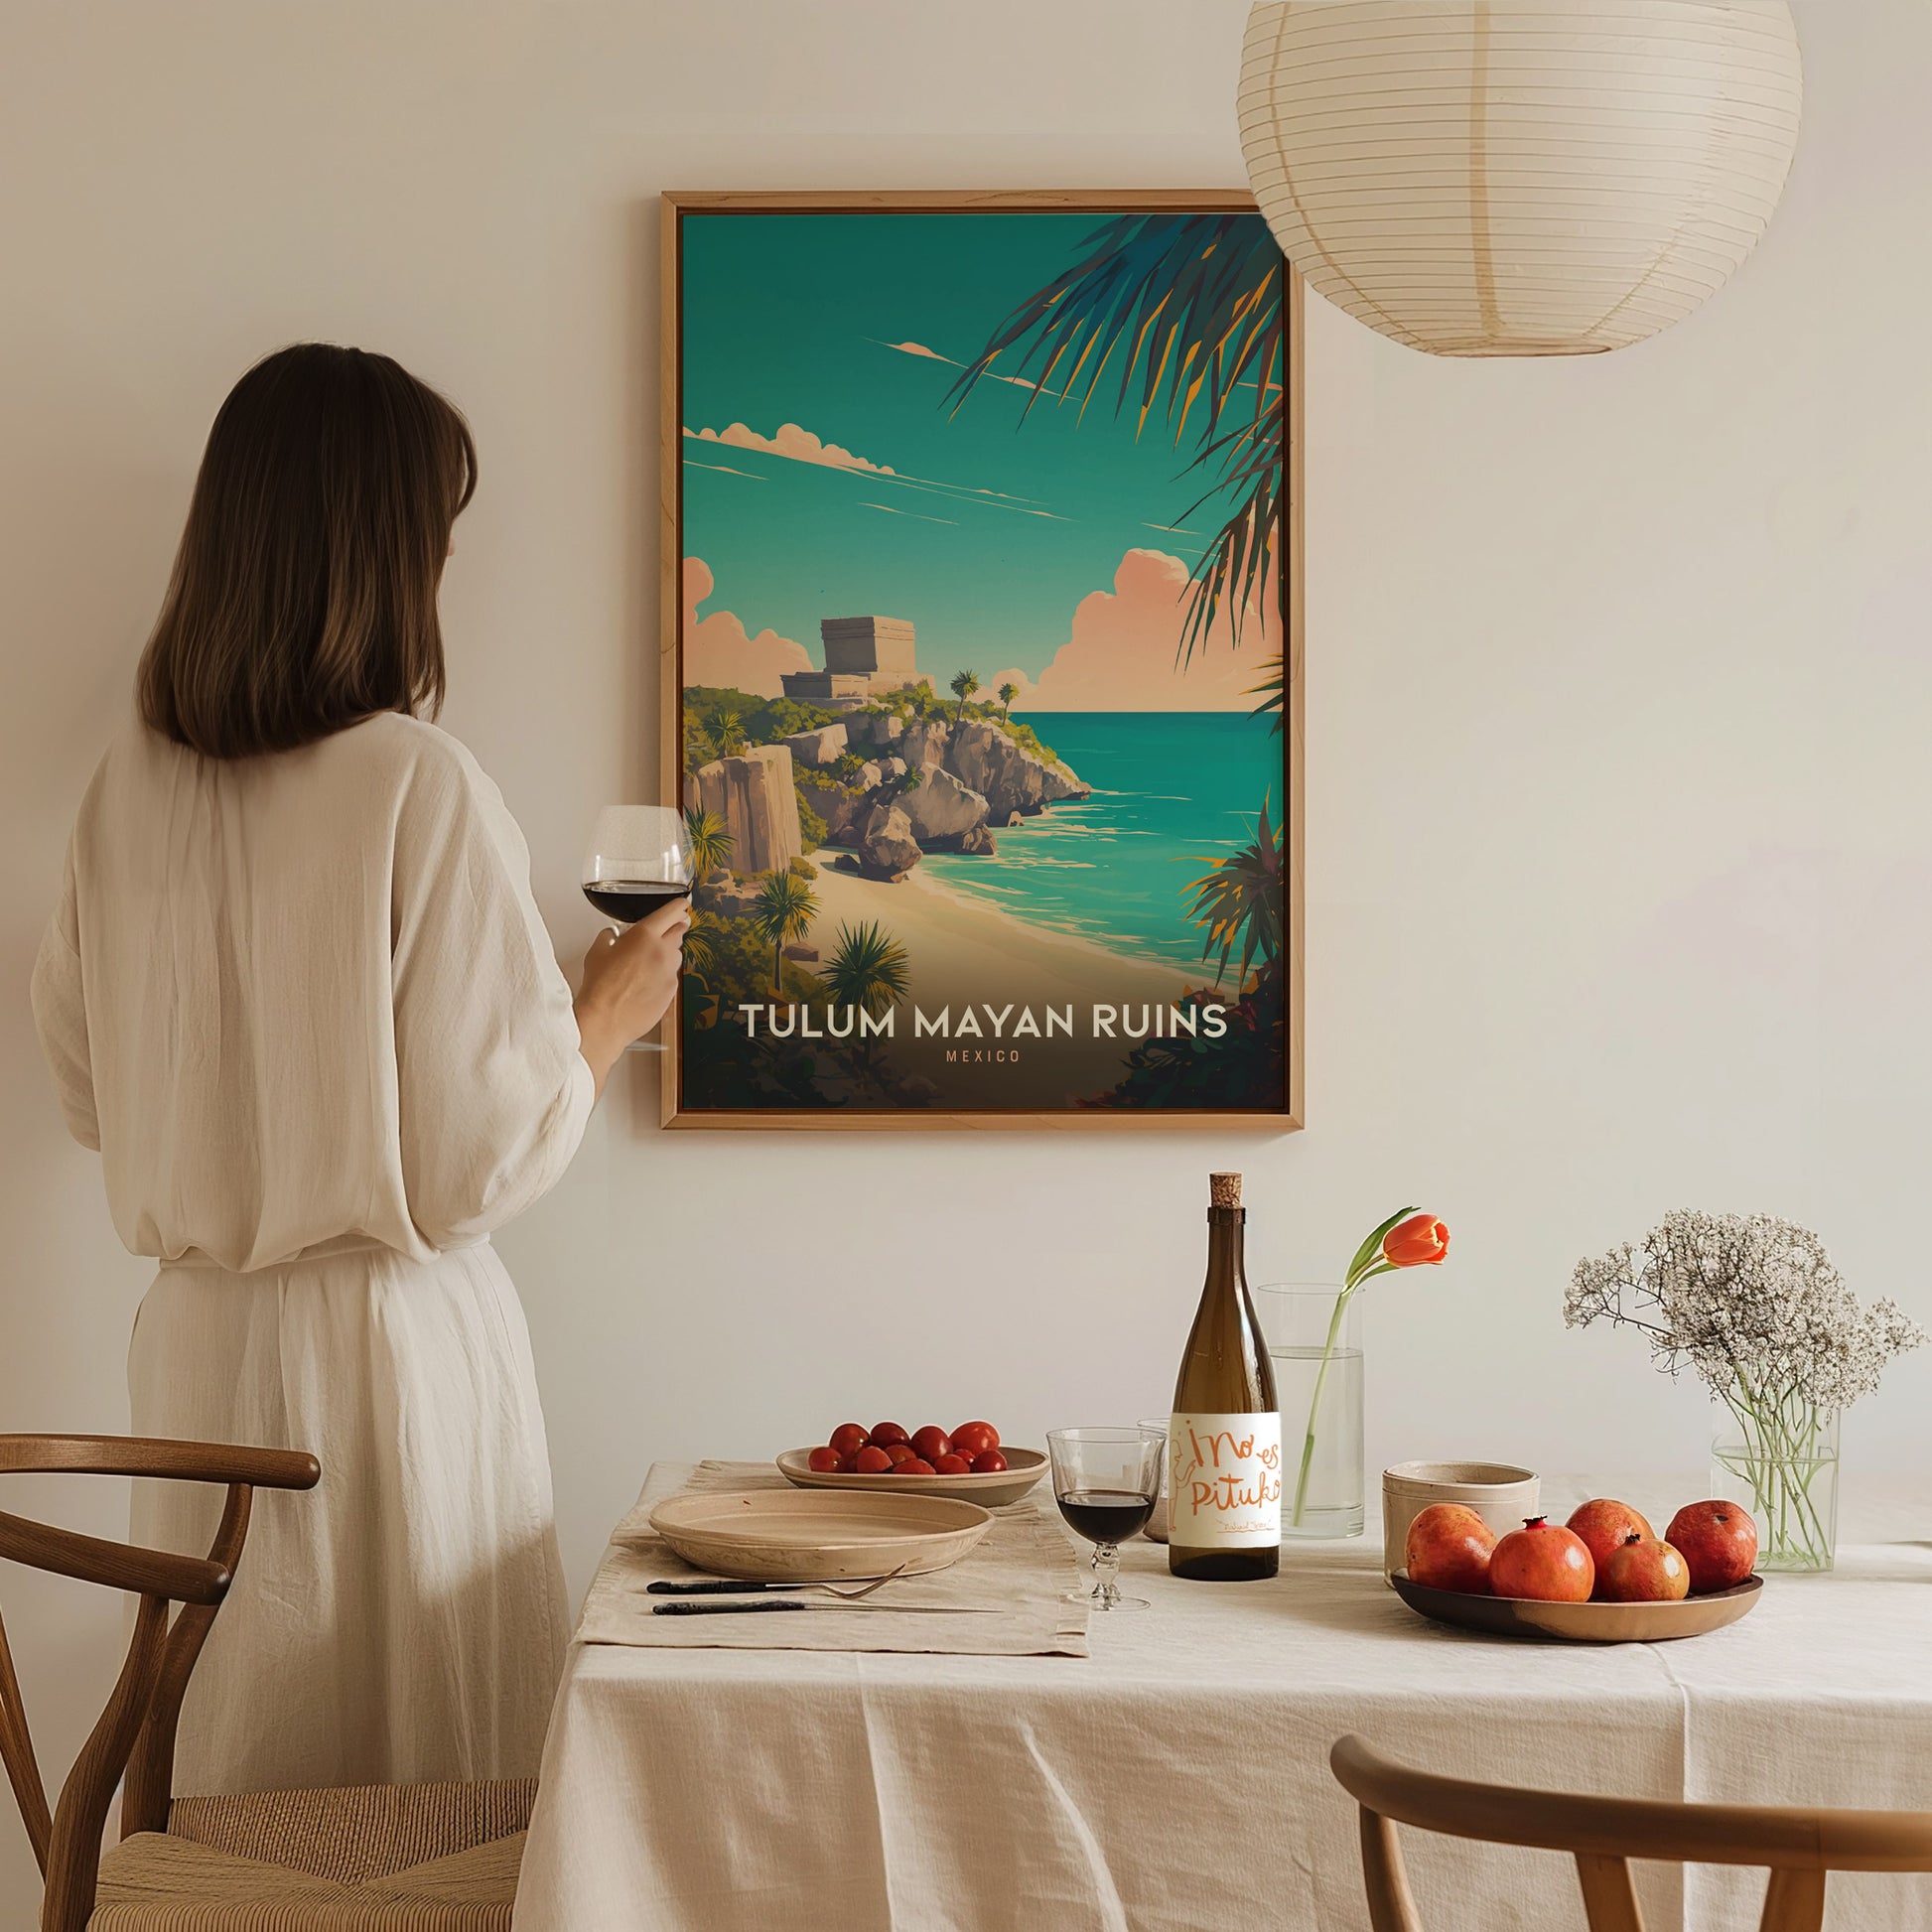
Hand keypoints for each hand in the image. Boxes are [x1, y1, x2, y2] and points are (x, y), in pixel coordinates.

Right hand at [574, 895, 690, 1094]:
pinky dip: (663, 975)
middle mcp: (663, 951)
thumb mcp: (597, 951)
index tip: (683, 904)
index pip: (672, 911)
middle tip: (662, 932)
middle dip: (673, 929)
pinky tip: (646, 983)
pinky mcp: (672, 991)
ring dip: (667, 953)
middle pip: (679, 931)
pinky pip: (672, 976)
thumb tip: (612, 935)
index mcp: (645, 935)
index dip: (680, 906)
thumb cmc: (600, 987)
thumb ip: (609, 936)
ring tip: (647, 962)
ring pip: (677, 955)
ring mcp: (670, 972)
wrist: (605, 1019)